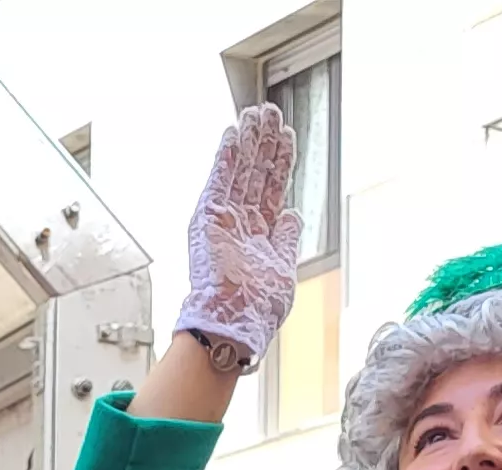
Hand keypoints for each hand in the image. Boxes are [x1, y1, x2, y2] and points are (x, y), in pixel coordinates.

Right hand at [176, 105, 306, 364]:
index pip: (271, 188)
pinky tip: (234, 133)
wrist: (233, 325)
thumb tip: (293, 214)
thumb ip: (286, 238)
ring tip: (257, 113)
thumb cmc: (256, 310)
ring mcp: (224, 219)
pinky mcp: (208, 218)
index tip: (286, 135)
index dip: (280, 161)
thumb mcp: (283, 269)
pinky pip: (219, 179)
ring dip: (249, 141)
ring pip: (239, 170)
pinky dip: (226, 156)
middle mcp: (241, 223)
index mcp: (260, 235)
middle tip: (270, 111)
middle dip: (264, 142)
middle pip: (255, 172)